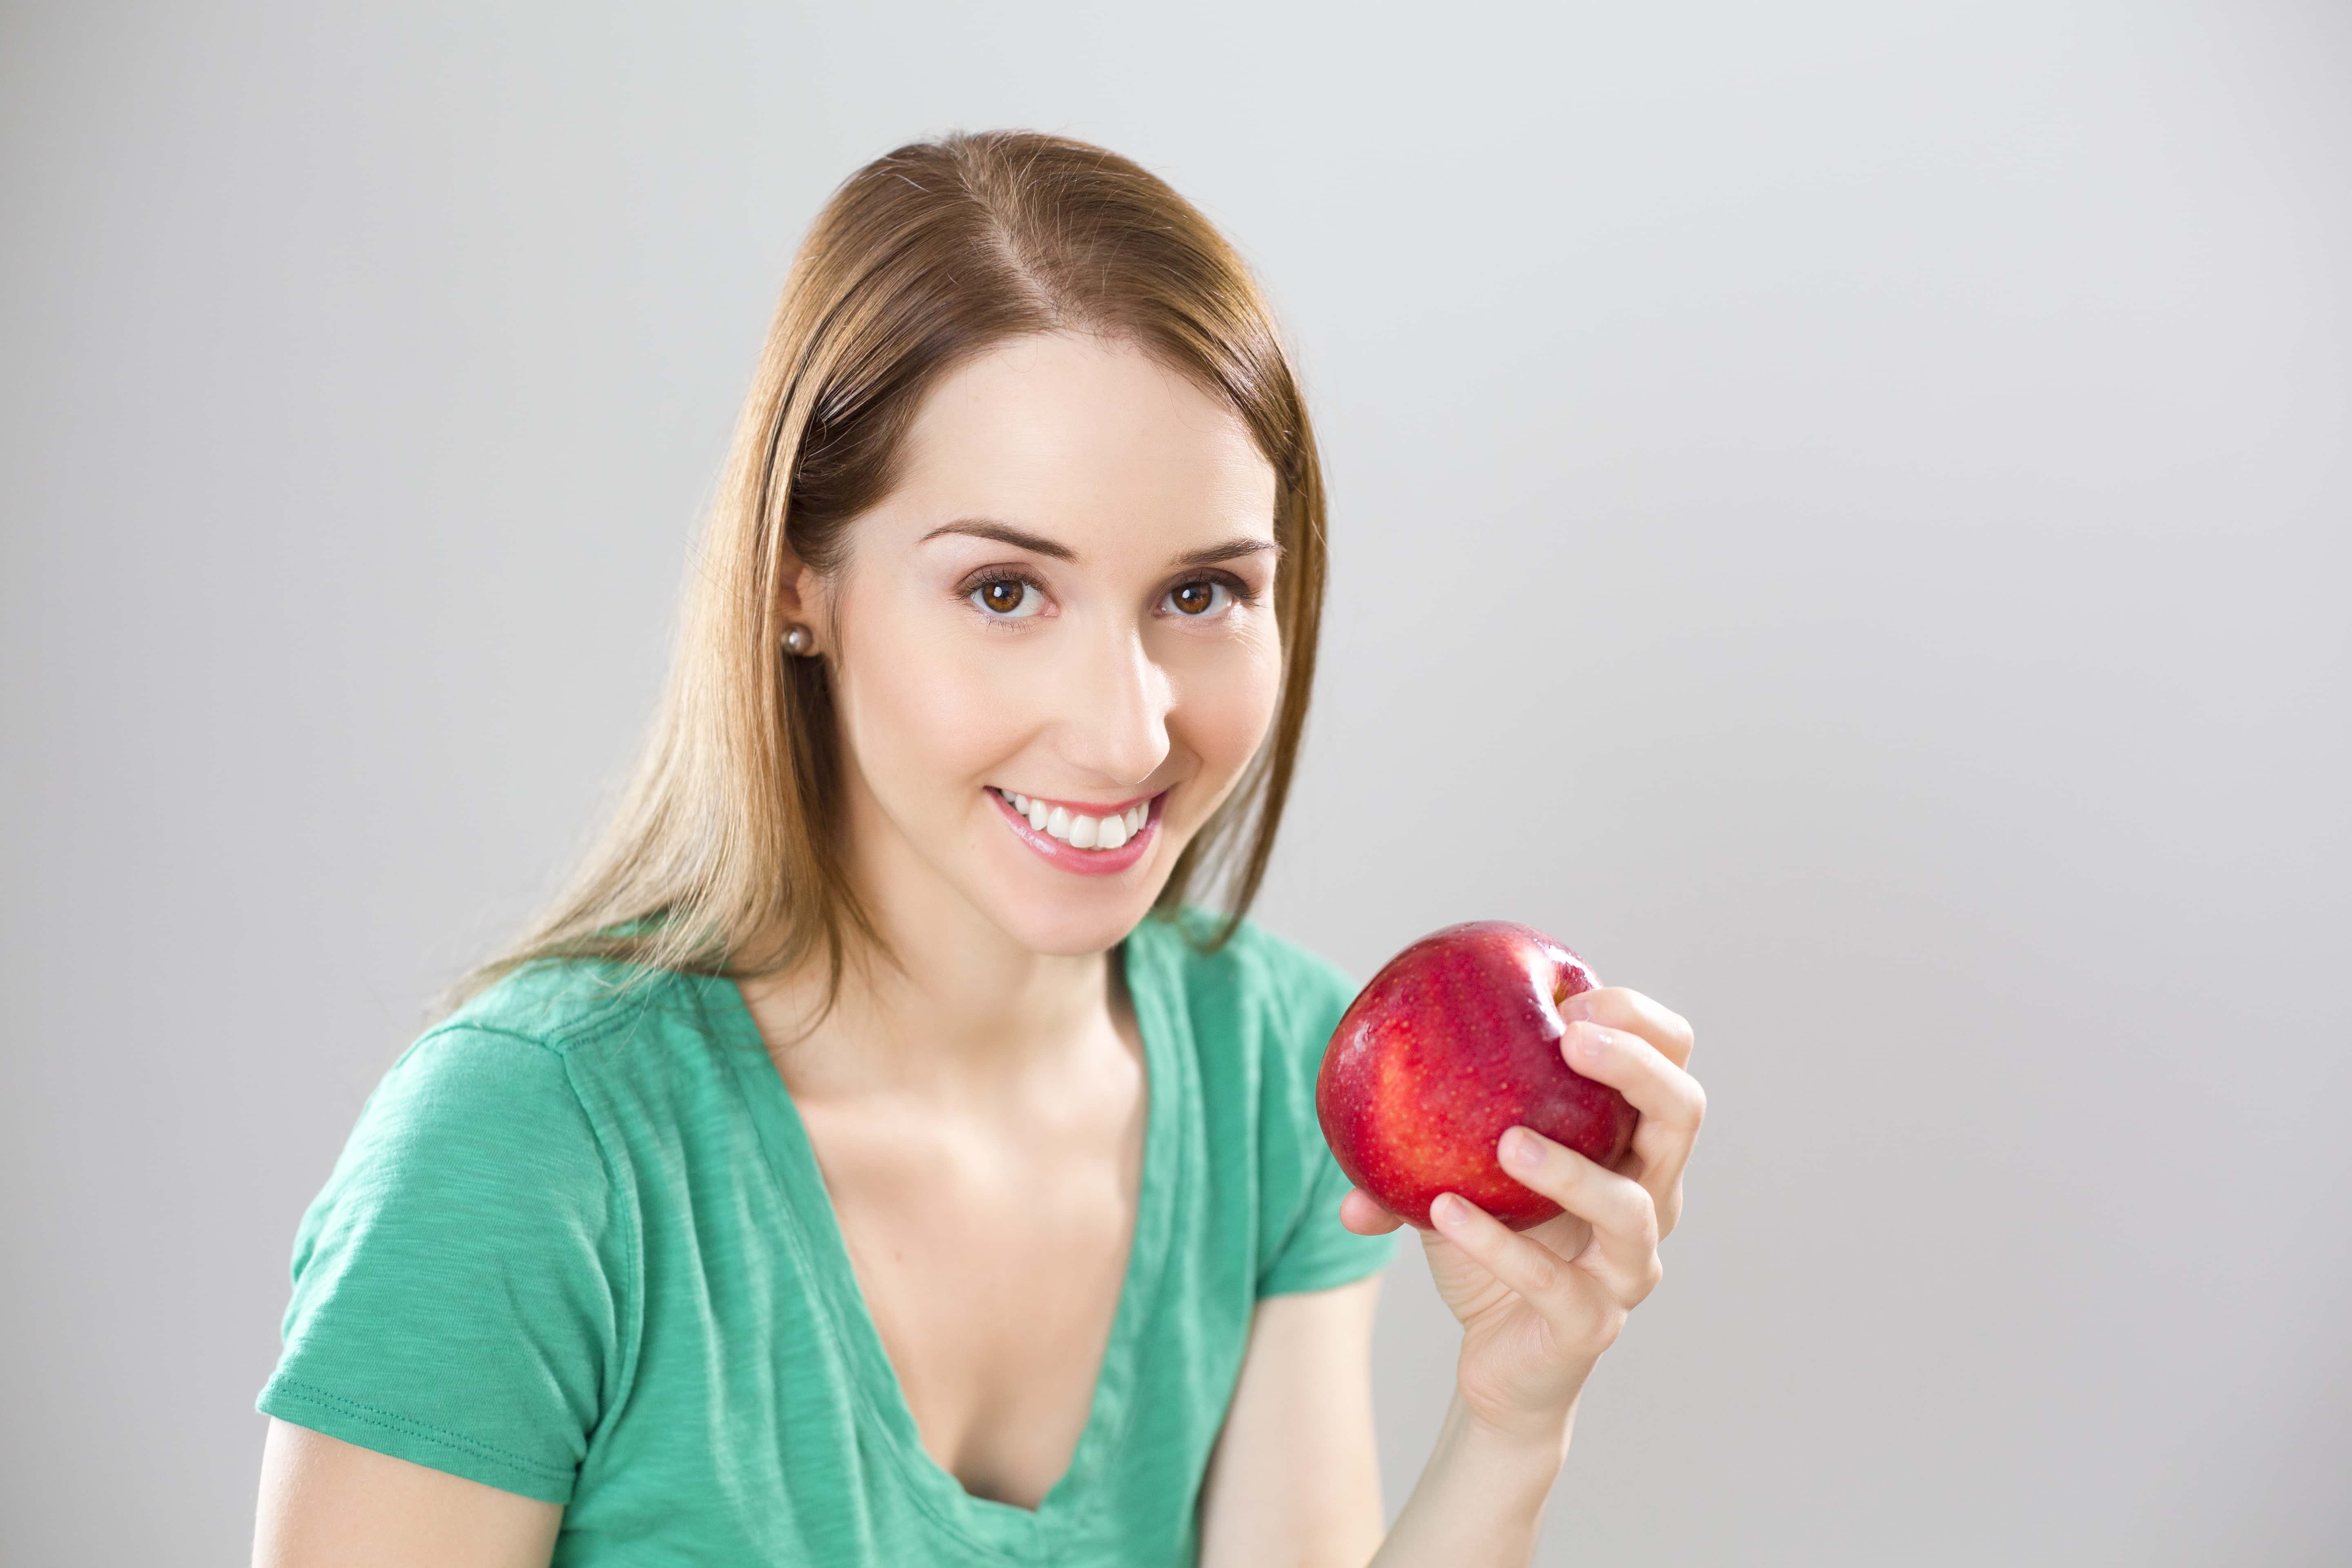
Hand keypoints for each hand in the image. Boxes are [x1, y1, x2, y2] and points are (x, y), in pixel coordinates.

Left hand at [1341, 987, 1703, 1443]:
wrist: (1498, 1362)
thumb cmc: (1491, 1246)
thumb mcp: (1461, 1169)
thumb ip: (1418, 1124)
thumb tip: (1355, 1072)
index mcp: (1633, 1146)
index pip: (1672, 1063)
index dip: (1639, 1023)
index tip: (1573, 999)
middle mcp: (1651, 1197)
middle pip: (1682, 1115)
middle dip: (1635, 1066)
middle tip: (1569, 1038)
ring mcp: (1629, 1265)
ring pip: (1632, 1207)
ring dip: (1571, 1168)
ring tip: (1506, 1141)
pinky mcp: (1591, 1322)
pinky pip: (1553, 1281)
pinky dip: (1497, 1244)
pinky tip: (1442, 1211)